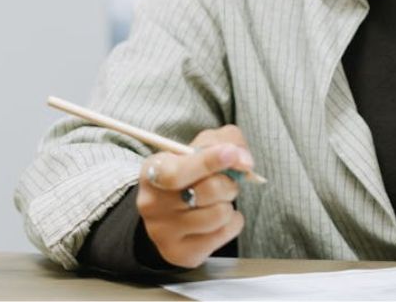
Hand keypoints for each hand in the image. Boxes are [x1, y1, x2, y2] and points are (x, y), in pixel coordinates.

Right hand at [136, 125, 254, 268]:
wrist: (170, 213)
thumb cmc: (191, 173)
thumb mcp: (203, 147)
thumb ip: (226, 141)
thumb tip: (244, 162)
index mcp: (153, 171)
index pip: (178, 172)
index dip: (208, 162)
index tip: (231, 153)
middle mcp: (152, 204)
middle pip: (209, 191)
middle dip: (229, 183)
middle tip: (226, 182)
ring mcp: (163, 232)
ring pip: (220, 214)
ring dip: (229, 204)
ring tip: (218, 202)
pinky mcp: (180, 253)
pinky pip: (225, 233)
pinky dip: (232, 222)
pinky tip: (219, 219)